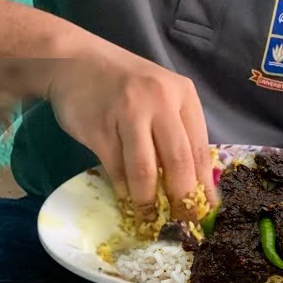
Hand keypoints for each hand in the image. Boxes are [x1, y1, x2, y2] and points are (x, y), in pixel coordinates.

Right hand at [0, 42, 214, 219]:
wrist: (76, 61)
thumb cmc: (126, 85)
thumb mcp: (162, 96)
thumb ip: (177, 130)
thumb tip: (193, 180)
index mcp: (183, 96)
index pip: (199, 147)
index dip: (203, 183)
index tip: (206, 210)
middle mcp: (160, 102)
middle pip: (178, 159)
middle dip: (182, 196)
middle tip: (181, 220)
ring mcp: (129, 113)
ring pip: (145, 168)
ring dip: (148, 199)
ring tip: (150, 217)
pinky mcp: (99, 127)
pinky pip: (116, 167)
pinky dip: (123, 188)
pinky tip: (126, 199)